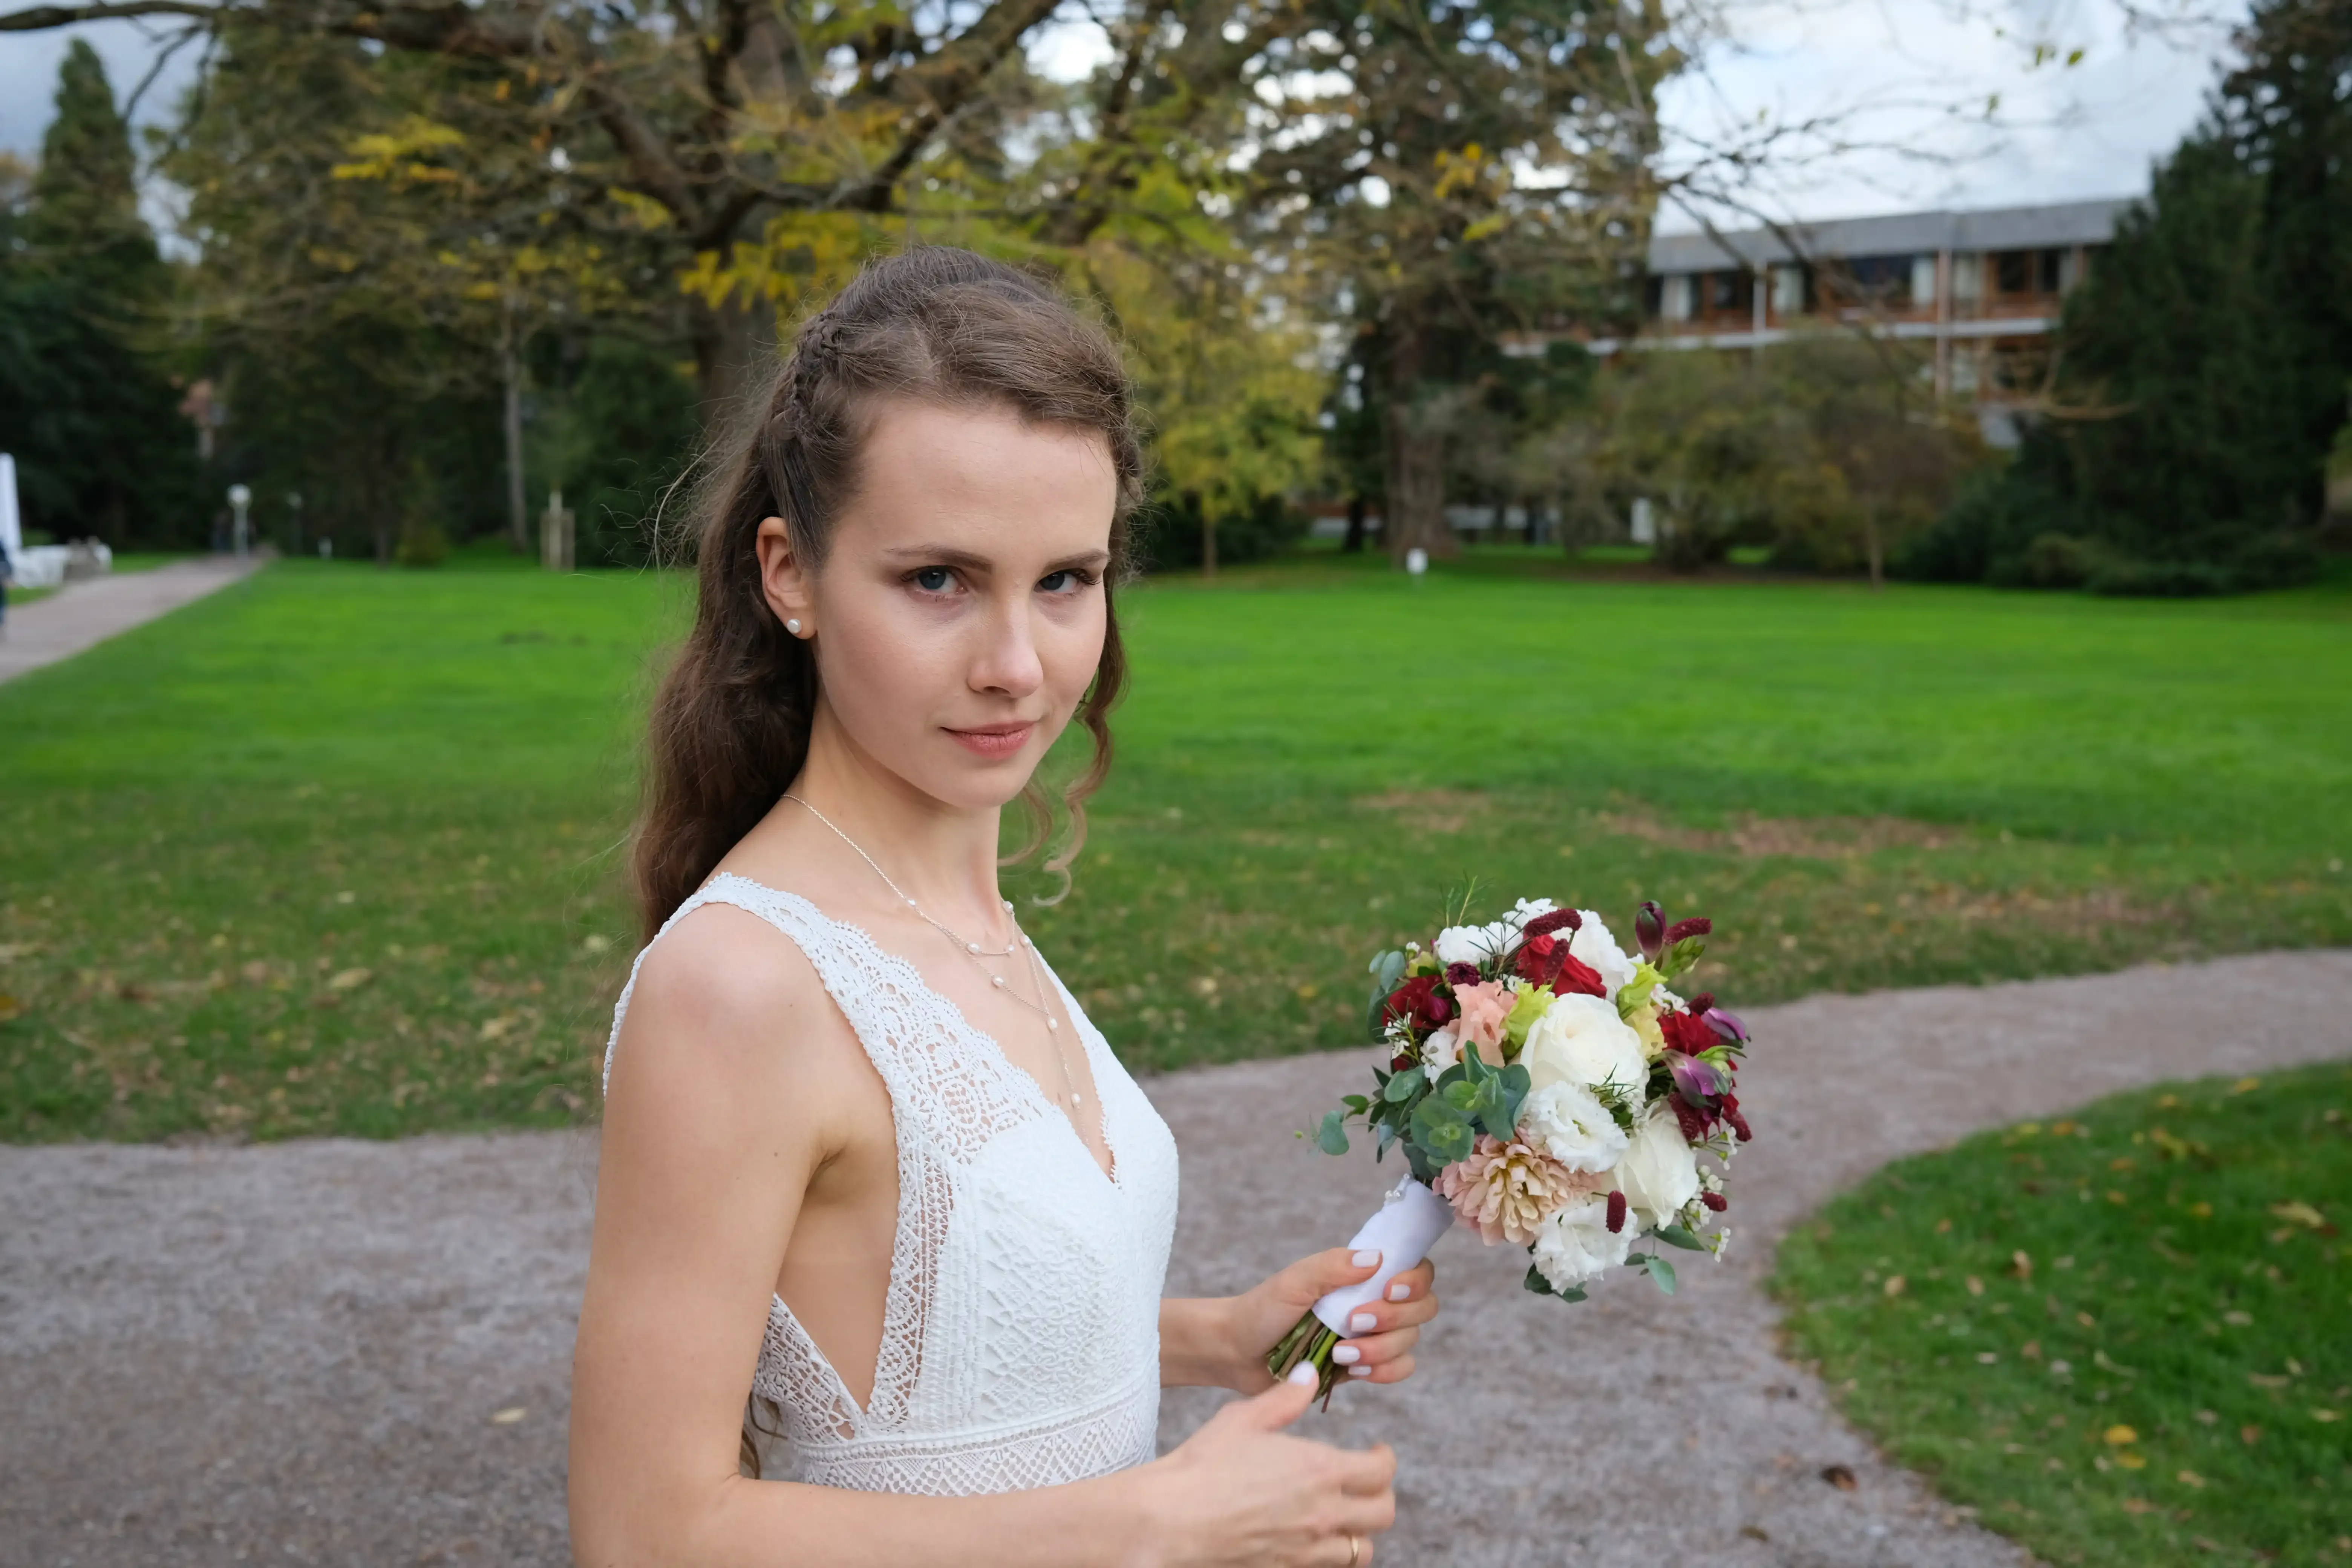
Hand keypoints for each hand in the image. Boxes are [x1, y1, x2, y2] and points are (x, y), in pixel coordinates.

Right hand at [1137, 1367, 1395, 1567]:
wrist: (1172, 1519)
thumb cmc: (1204, 1465)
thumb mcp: (1244, 1418)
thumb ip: (1284, 1398)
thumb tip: (1309, 1375)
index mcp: (1320, 1470)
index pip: (1381, 1471)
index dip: (1385, 1459)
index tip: (1376, 1452)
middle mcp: (1323, 1513)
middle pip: (1383, 1514)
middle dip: (1380, 1496)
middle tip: (1365, 1484)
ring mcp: (1307, 1548)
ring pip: (1361, 1550)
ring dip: (1358, 1532)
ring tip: (1343, 1516)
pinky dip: (1329, 1556)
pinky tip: (1311, 1539)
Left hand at [1224, 1248, 1438, 1392]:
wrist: (1237, 1353)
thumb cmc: (1262, 1309)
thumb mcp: (1294, 1281)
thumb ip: (1333, 1267)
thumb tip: (1377, 1259)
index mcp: (1361, 1275)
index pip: (1416, 1269)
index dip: (1415, 1281)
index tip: (1390, 1288)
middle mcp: (1374, 1302)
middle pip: (1422, 1309)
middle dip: (1394, 1319)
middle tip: (1353, 1323)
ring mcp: (1371, 1336)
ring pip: (1410, 1342)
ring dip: (1381, 1349)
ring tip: (1341, 1354)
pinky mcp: (1363, 1366)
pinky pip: (1398, 1369)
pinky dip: (1383, 1371)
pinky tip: (1351, 1369)